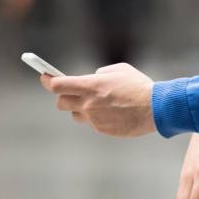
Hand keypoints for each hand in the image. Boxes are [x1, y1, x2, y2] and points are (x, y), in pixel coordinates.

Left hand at [41, 63, 155, 136]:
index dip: (48, 81)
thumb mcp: (119, 70)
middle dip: (63, 96)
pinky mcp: (101, 129)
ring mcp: (94, 118)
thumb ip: (101, 73)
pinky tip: (112, 111)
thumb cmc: (138, 85)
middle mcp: (88, 103)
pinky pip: (91, 122)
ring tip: (97, 103)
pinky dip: (97, 116)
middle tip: (71, 92)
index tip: (44, 77)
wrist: (154, 108)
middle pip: (60, 102)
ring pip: (75, 114)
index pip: (58, 85)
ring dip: (80, 108)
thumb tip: (92, 78)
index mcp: (92, 86)